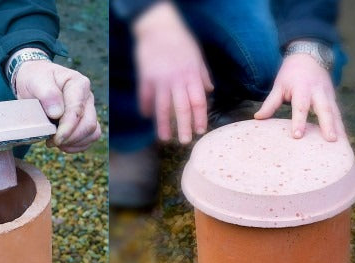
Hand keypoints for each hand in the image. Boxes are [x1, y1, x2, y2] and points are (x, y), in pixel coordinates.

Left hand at [12, 53, 101, 152]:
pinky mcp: (85, 120)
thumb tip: (57, 113)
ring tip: (55, 142)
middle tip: (51, 142)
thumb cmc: (35, 79)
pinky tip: (61, 144)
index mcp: (78, 84)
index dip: (67, 129)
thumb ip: (47, 93)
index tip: (54, 139)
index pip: (77, 111)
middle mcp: (87, 97)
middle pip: (89, 125)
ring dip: (74, 143)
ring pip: (93, 133)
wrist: (34, 82)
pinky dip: (76, 146)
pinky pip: (89, 138)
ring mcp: (88, 109)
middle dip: (70, 138)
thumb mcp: (35, 80)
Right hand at [133, 1, 212, 143]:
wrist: (158, 28)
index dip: (199, 118)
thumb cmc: (180, 41)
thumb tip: (209, 91)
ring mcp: (160, 80)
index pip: (198, 102)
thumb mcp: (197, 57)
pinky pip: (146, 97)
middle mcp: (177, 80)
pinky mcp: (145, 77)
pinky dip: (146, 107)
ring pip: (162, 107)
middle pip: (181, 108)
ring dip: (163, 125)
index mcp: (191, 76)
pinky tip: (146, 116)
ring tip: (165, 139)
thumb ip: (203, 75)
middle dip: (183, 127)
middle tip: (184, 142)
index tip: (199, 131)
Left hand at [254, 54, 343, 140]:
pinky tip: (343, 139)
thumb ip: (270, 103)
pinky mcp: (333, 98)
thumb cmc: (290, 74)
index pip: (300, 106)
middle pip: (324, 109)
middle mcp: (318, 91)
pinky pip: (338, 113)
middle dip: (327, 125)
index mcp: (302, 88)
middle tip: (330, 140)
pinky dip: (341, 126)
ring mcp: (328, 94)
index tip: (297, 135)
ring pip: (335, 112)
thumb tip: (258, 118)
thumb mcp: (279, 86)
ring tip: (341, 144)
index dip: (299, 121)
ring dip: (339, 128)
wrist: (308, 56)